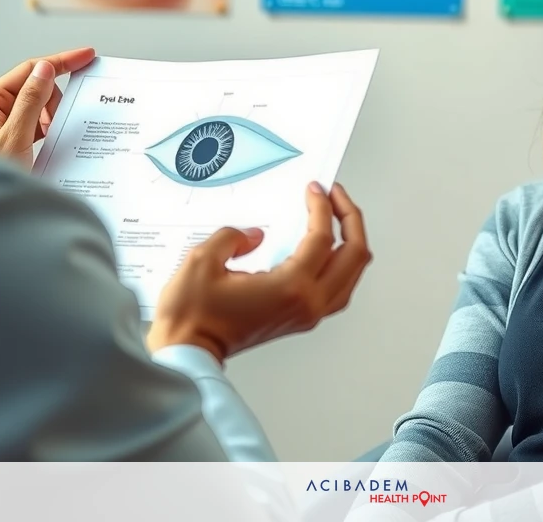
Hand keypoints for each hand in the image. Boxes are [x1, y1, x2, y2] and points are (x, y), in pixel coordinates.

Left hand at [0, 48, 95, 166]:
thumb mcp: (15, 139)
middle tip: (56, 127)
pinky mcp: (7, 137)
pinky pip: (34, 123)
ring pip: (38, 107)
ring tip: (45, 143)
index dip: (60, 62)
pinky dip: (47, 130)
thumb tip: (44, 70)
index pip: (29, 69)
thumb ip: (30, 102)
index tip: (86, 56)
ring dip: (50, 120)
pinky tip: (47, 144)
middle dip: (54, 103)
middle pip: (36, 87)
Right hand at [147, 182, 372, 360]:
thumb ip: (234, 236)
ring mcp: (307, 315)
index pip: (323, 238)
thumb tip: (255, 235)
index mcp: (290, 287)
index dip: (321, 207)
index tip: (314, 189)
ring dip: (352, 242)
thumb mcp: (203, 261)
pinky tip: (331, 250)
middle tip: (335, 195)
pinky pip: (339, 289)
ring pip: (353, 274)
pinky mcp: (301, 320)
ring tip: (338, 217)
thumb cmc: (193, 317)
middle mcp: (307, 303)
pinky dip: (343, 264)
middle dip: (350, 218)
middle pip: (354, 255)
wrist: (188, 353)